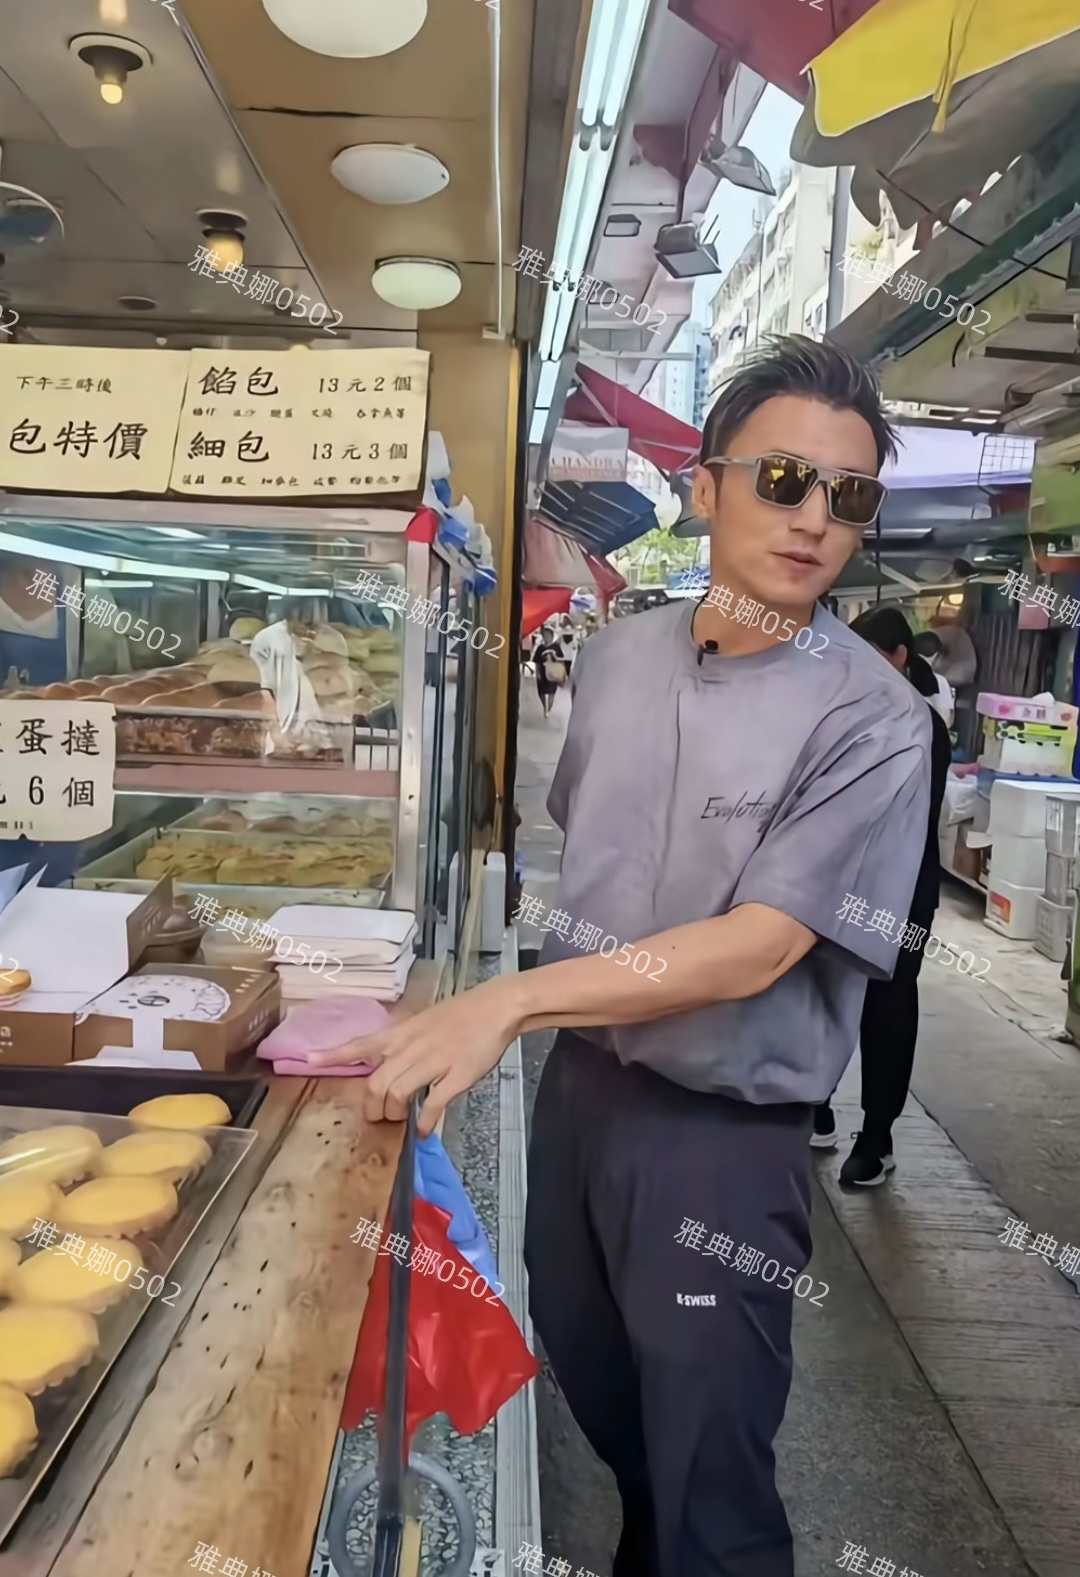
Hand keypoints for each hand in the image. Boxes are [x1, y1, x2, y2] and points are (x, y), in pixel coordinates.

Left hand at [308, 976, 523, 1133]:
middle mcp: (411, 1048)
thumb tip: (388, 1065)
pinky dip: (425, 1122)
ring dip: (395, 1114)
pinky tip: (425, 1129)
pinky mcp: (456, 1076)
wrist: (495, 1007)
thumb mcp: (422, 1022)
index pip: (361, 1044)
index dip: (335, 1054)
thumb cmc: (460, 1015)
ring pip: (397, 1094)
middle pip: (376, 1083)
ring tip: (402, 1119)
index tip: (309, 1059)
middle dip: (373, 1106)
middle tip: (379, 1116)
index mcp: (401, 1033)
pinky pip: (432, 1105)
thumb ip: (403, 1044)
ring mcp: (433, 1062)